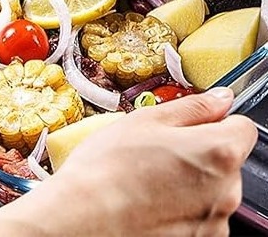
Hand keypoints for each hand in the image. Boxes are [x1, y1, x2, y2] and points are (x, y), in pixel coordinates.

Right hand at [0, 88, 256, 236]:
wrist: (77, 229)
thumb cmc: (101, 171)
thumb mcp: (138, 123)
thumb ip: (188, 108)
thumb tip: (223, 95)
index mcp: (214, 155)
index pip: (240, 128)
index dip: (213, 123)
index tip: (192, 124)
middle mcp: (223, 196)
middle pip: (220, 165)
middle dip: (192, 157)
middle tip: (146, 157)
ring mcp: (209, 232)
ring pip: (205, 198)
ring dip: (180, 189)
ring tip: (134, 186)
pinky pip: (191, 227)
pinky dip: (171, 217)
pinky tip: (135, 212)